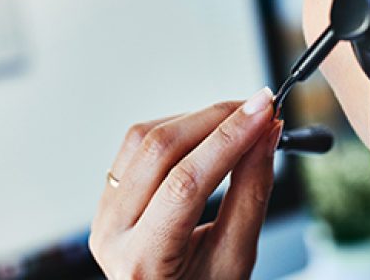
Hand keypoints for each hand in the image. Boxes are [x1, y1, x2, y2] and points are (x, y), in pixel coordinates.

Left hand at [89, 88, 282, 278]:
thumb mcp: (234, 258)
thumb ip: (250, 194)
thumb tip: (265, 136)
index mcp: (143, 261)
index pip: (186, 184)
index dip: (229, 139)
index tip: (262, 112)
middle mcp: (112, 234)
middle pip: (160, 150)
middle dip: (214, 120)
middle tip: (258, 107)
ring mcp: (104, 214)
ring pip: (143, 139)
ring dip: (194, 120)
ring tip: (237, 121)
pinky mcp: (107, 198)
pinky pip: (136, 147)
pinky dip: (175, 131)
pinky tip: (205, 134)